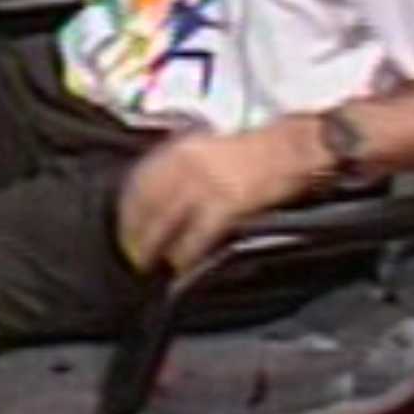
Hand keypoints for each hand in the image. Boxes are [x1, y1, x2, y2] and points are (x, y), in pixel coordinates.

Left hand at [113, 119, 318, 275]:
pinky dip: (186, 253)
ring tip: (149, 265)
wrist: (292, 149)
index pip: (139, 182)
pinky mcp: (227, 204)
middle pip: (147, 206)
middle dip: (134, 233)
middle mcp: (186, 164)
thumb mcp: (207, 147)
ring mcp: (206, 184)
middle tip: (131, 253)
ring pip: (166, 223)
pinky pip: (197, 236)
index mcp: (180, 149)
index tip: (122, 227)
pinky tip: (181, 265)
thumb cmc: (253, 151)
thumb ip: (181, 167)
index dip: (127, 210)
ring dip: (154, 247)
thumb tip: (159, 194)